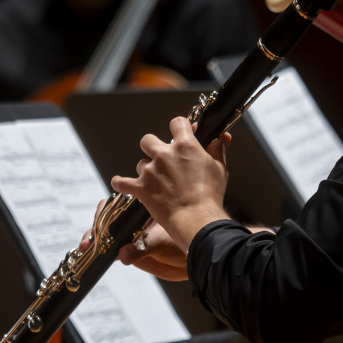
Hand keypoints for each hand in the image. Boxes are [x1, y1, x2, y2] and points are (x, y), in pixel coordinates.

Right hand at [80, 205, 188, 281]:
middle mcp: (134, 218)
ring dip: (93, 234)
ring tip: (87, 244)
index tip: (102, 218)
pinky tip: (86, 250)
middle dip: (98, 222)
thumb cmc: (182, 244)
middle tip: (94, 234)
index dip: (108, 209)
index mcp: (143, 208)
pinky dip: (95, 247)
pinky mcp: (126, 247)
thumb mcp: (161, 244)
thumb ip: (141, 248)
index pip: (120, 202)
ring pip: (105, 228)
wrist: (190, 259)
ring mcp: (129, 232)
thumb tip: (123, 255)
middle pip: (108, 213)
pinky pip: (107, 245)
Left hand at [111, 117, 231, 252]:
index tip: (180, 132)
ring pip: (140, 163)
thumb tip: (222, 137)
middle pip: (148, 139)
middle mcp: (165, 154)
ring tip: (156, 182)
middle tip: (162, 158)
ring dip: (146, 170)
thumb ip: (217, 150)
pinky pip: (122, 182)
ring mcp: (150, 170)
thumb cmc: (210, 196)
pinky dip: (121, 183)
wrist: (196, 219)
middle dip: (153, 146)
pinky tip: (120, 182)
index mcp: (185, 146)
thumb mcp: (219, 168)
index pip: (177, 123)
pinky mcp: (141, 188)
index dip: (179, 126)